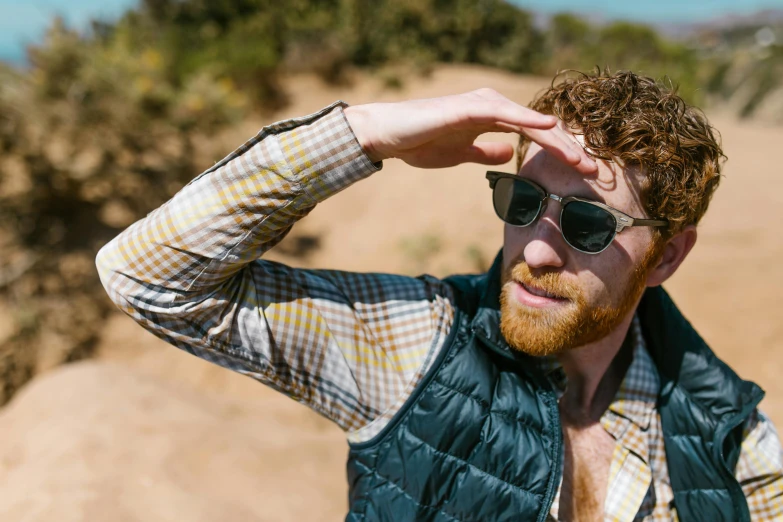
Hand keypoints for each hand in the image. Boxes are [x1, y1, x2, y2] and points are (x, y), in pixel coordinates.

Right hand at [344, 88, 597, 173]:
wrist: (389, 135)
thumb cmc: (420, 142)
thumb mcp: (460, 153)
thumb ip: (484, 151)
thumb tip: (506, 155)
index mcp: (492, 118)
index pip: (535, 137)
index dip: (560, 153)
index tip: (582, 174)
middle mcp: (492, 106)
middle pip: (540, 128)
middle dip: (568, 149)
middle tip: (594, 171)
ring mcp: (482, 104)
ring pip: (529, 122)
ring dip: (557, 140)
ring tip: (581, 158)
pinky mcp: (469, 107)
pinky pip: (504, 113)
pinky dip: (527, 120)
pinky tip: (548, 129)